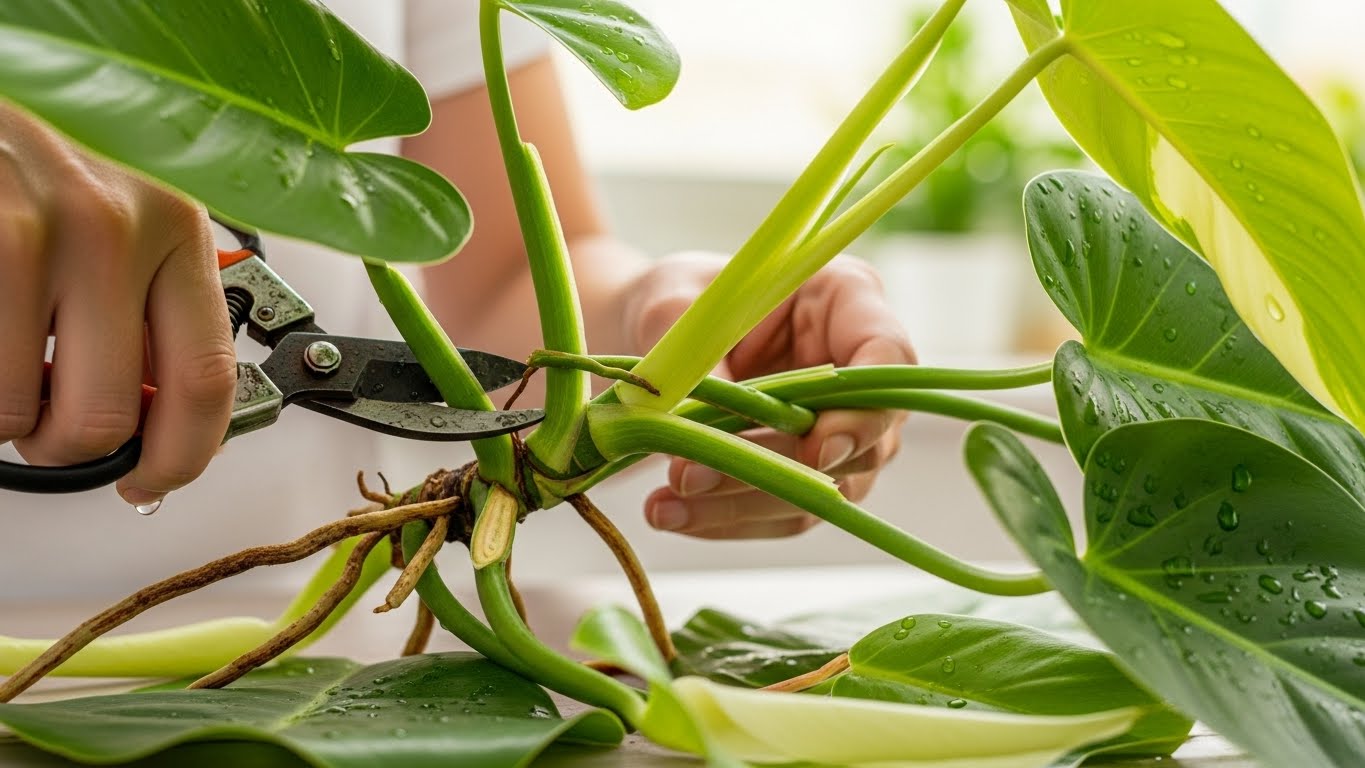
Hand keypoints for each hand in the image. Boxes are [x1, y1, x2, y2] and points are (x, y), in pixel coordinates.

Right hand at [0, 105, 236, 504]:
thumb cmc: (46, 159)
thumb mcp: (127, 220)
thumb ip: (152, 307)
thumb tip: (157, 417)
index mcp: (178, 229)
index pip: (207, 380)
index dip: (180, 458)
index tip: (153, 480)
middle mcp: (115, 227)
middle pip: (109, 414)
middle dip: (72, 449)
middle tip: (51, 429)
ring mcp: (33, 231)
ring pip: (21, 411)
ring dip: (8, 419)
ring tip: (8, 373)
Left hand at [622, 252, 915, 538]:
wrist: (660, 333)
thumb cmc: (680, 296)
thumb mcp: (672, 306)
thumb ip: (695, 357)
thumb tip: (692, 426)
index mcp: (845, 298)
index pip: (889, 358)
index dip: (864, 412)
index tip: (819, 450)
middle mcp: (857, 368)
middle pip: (858, 440)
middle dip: (779, 470)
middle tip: (691, 476)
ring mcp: (840, 426)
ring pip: (820, 488)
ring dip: (740, 506)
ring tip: (664, 506)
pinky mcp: (807, 470)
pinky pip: (782, 509)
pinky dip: (724, 519)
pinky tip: (672, 513)